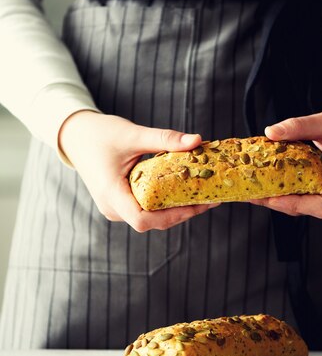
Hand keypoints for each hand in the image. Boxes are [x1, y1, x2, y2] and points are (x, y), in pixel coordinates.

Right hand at [59, 111, 218, 231]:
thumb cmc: (100, 134)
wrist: (76, 136)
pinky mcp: (121, 204)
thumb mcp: (133, 134)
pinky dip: (166, 204)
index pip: (143, 219)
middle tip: (211, 199)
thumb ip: (164, 139)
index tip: (199, 203)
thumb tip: (198, 140)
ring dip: (176, 209)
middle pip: (153, 221)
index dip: (174, 215)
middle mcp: (112, 208)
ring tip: (204, 196)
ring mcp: (116, 209)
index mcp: (111, 194)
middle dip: (183, 212)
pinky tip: (185, 192)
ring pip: (151, 218)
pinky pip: (147, 210)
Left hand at [249, 102, 321, 218]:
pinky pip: (309, 197)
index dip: (293, 204)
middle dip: (279, 201)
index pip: (320, 205)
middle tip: (251, 193)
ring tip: (256, 189)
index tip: (270, 197)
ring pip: (306, 205)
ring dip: (282, 198)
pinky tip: (271, 182)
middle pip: (307, 208)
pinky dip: (290, 191)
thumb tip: (270, 132)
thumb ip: (299, 126)